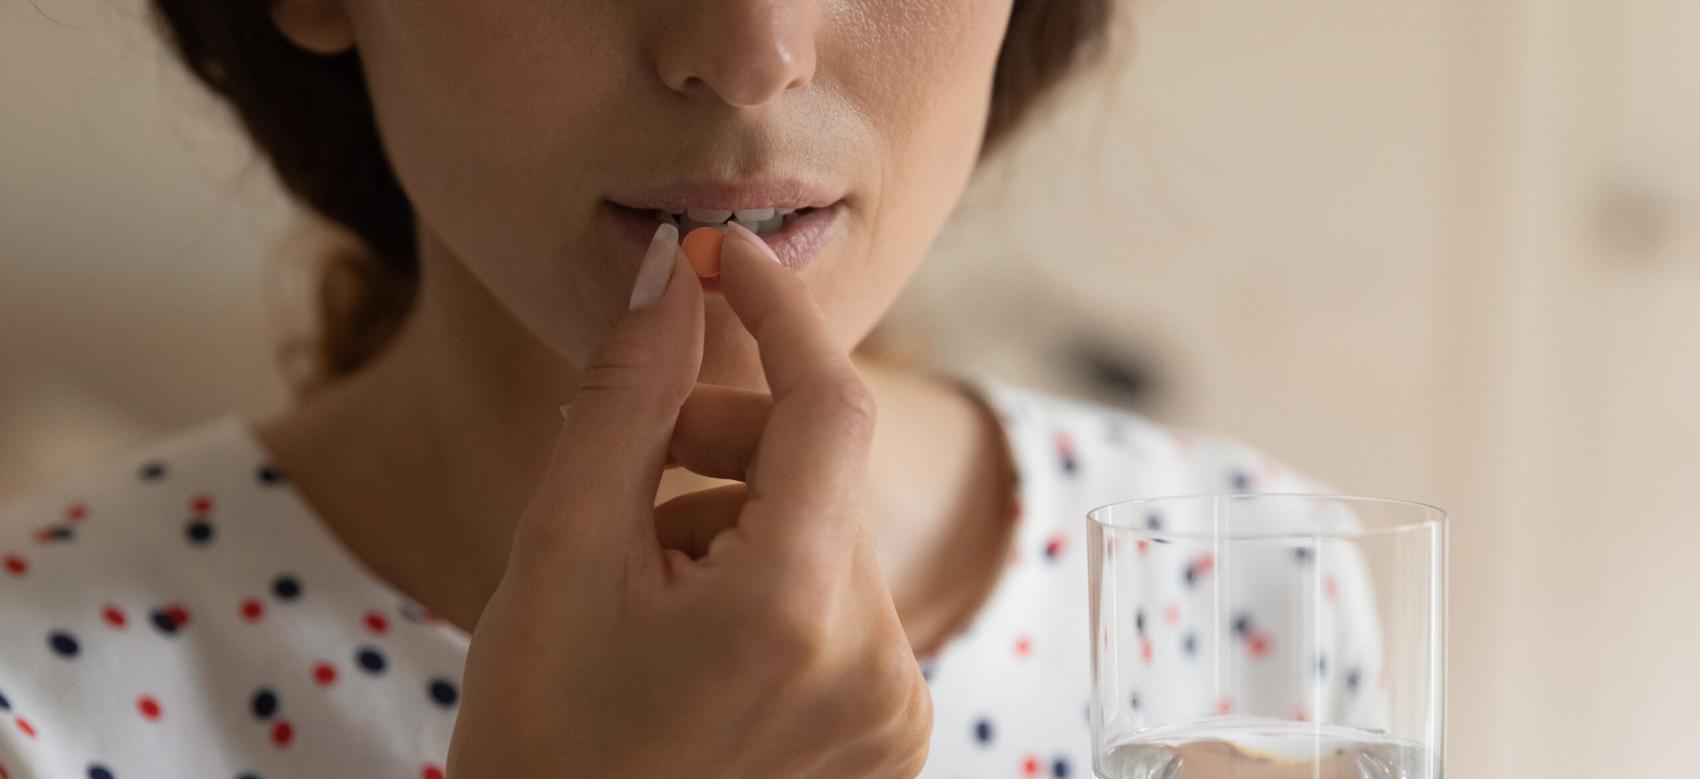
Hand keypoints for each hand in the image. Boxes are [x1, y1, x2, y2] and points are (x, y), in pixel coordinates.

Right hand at [447, 222, 932, 777]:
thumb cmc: (542, 733)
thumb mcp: (559, 553)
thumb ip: (626, 399)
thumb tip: (672, 274)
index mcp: (792, 610)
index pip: (829, 402)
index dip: (776, 311)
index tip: (718, 258)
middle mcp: (875, 662)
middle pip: (826, 470)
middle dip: (730, 442)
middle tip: (638, 472)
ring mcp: (895, 710)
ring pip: (832, 536)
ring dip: (745, 519)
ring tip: (651, 585)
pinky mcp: (895, 737)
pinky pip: (848, 607)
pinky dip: (777, 586)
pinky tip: (699, 636)